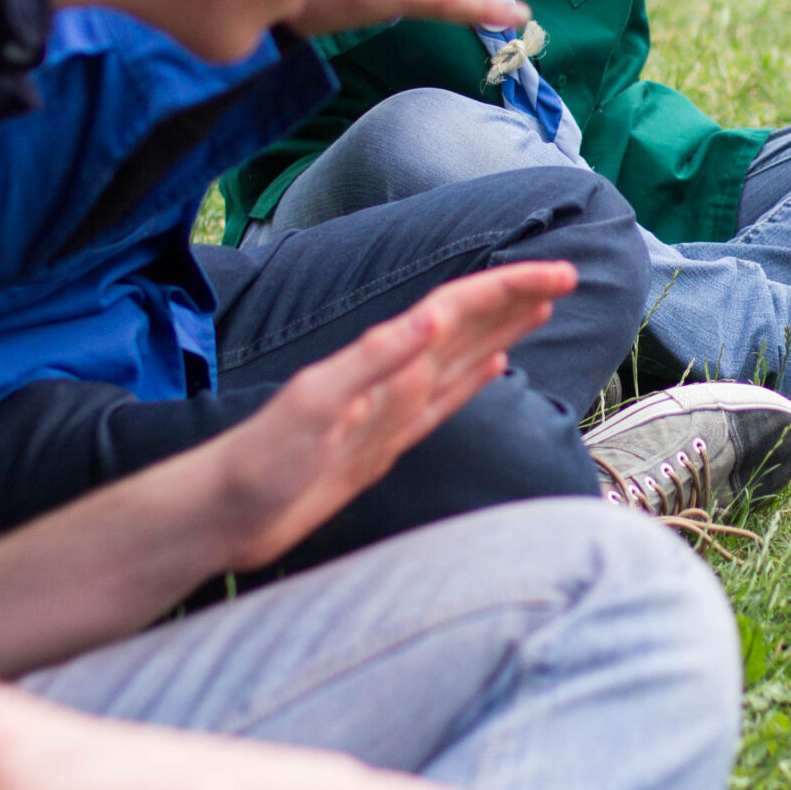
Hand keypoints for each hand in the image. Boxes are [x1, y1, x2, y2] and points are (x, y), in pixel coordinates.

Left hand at [207, 263, 577, 573]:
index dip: (508, 290)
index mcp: (382, 360)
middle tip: (566, 277)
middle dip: (515, 299)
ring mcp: (391, 410)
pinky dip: (472, 380)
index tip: (557, 276)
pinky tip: (492, 366)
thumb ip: (375, 357)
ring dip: (501, 330)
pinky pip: (443, 402)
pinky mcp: (386, 442)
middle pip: (468, 326)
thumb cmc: (259, 461)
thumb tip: (436, 315)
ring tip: (540, 308)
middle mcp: (392, 377)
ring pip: (462, 358)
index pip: (459, 311)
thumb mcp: (316, 403)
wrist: (223, 513)